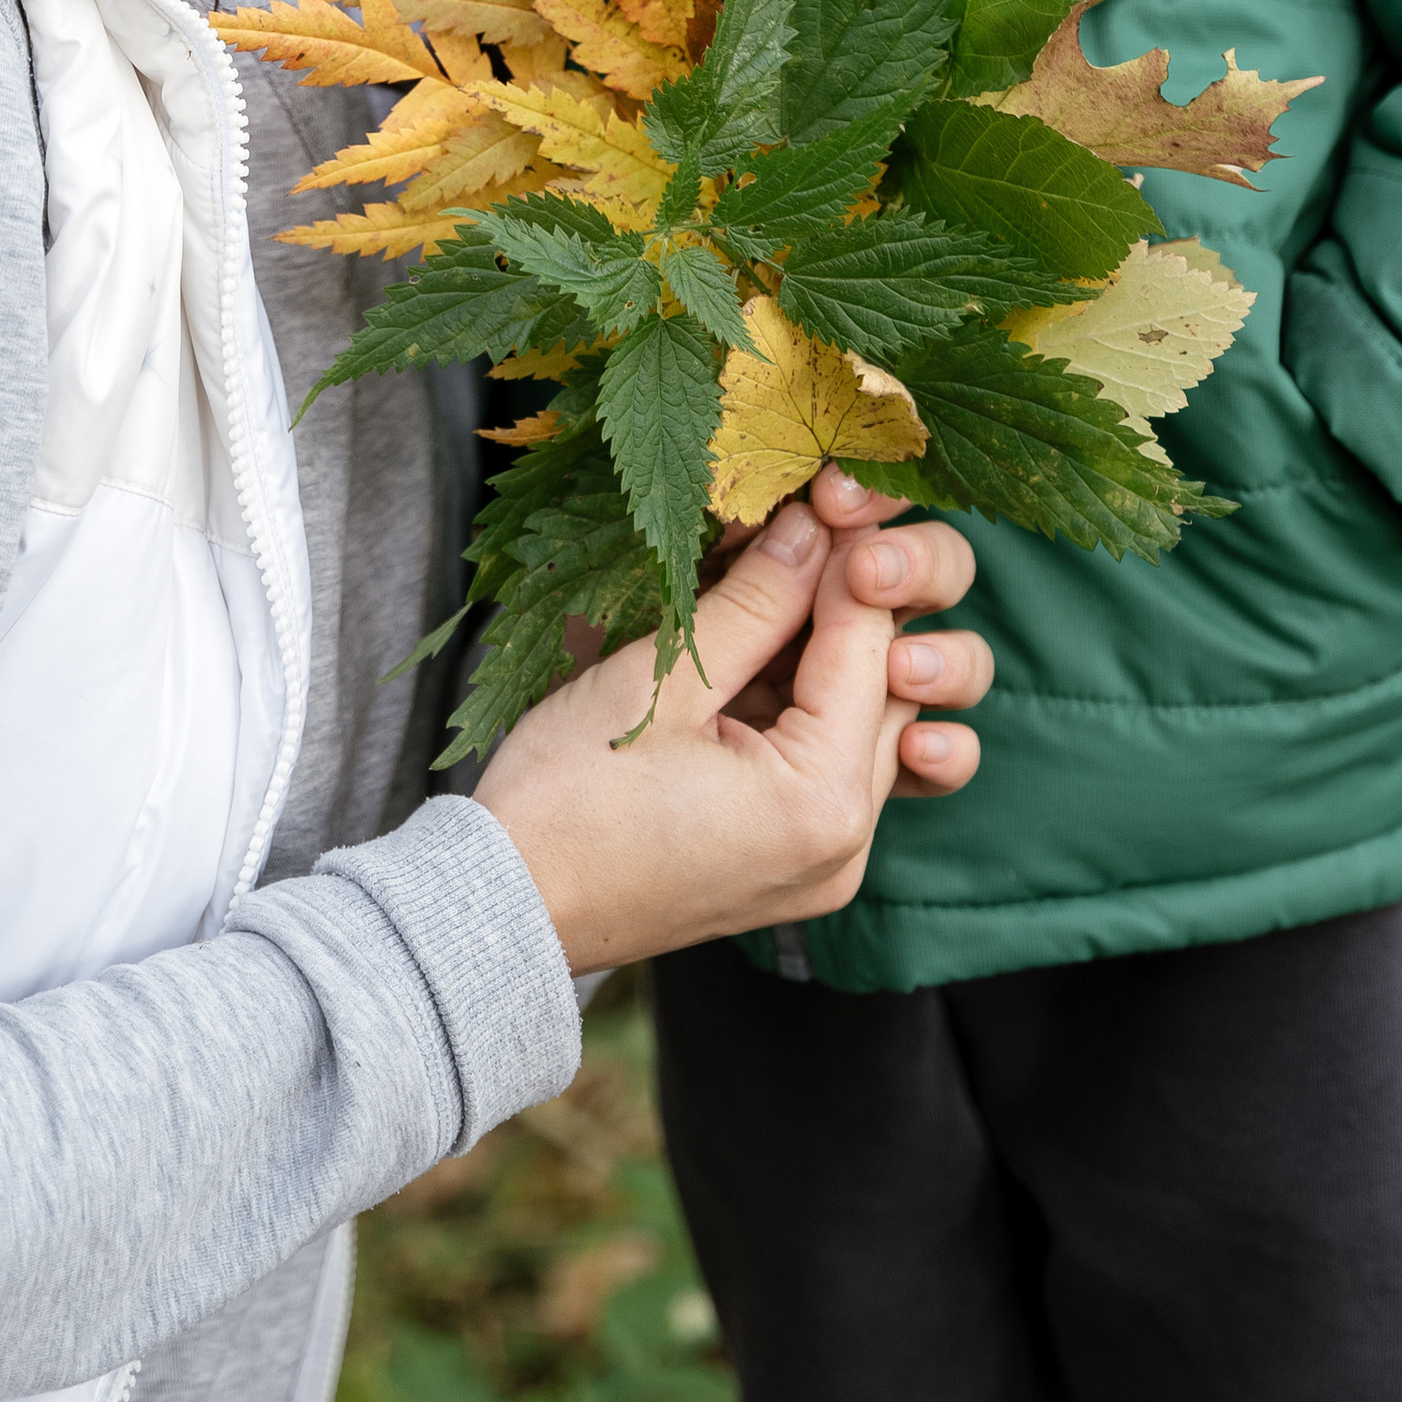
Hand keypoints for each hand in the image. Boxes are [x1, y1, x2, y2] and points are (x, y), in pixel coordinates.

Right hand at [475, 489, 974, 975]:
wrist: (507, 909)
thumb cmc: (564, 801)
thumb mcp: (658, 681)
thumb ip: (752, 601)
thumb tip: (814, 528)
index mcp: (822, 804)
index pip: (870, 645)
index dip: (848, 556)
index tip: (822, 492)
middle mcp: (847, 846)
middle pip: (894, 686)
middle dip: (857, 597)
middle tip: (812, 526)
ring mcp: (826, 862)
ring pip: (873, 723)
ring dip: (844, 647)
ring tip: (792, 587)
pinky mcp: (794, 861)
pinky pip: (838, 765)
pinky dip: (819, 702)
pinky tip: (785, 652)